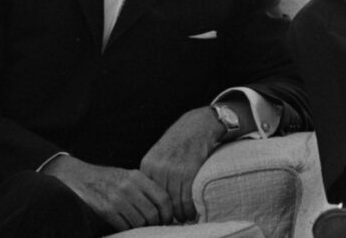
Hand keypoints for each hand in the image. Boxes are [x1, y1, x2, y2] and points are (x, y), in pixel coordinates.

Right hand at [42, 155, 172, 230]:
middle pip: (152, 213)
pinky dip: (127, 229)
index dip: (168, 212)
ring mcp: (117, 199)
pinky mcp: (105, 210)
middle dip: (156, 223)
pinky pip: (124, 226)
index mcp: (137, 177)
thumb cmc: (107, 179)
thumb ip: (144, 187)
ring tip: (140, 227)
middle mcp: (129, 187)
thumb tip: (164, 205)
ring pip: (139, 222)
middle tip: (155, 226)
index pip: (163, 198)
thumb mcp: (128, 176)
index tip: (168, 219)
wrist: (79, 177)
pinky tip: (126, 226)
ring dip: (141, 228)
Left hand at [140, 106, 223, 221]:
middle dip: (167, 214)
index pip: (147, 194)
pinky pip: (187, 197)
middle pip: (159, 200)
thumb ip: (154, 171)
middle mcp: (158, 168)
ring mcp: (173, 169)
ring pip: (174, 202)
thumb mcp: (160, 152)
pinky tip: (193, 212)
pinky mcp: (189, 170)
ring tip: (185, 218)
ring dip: (181, 214)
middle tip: (174, 221)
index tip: (161, 215)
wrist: (198, 124)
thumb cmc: (180, 139)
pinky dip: (190, 208)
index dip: (155, 207)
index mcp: (147, 165)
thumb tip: (152, 194)